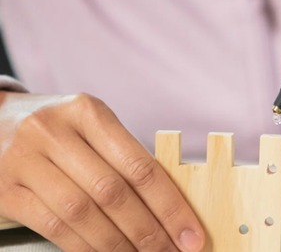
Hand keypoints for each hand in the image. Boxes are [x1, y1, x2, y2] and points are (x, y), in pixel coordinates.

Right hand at [0, 92, 204, 250]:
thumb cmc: (58, 129)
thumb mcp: (90, 127)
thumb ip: (124, 158)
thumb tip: (170, 208)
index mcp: (88, 112)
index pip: (140, 166)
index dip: (170, 206)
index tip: (191, 234)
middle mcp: (54, 132)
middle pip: (113, 192)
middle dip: (148, 231)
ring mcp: (24, 160)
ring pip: (83, 213)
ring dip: (118, 245)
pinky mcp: (4, 190)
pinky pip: (52, 226)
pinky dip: (83, 247)